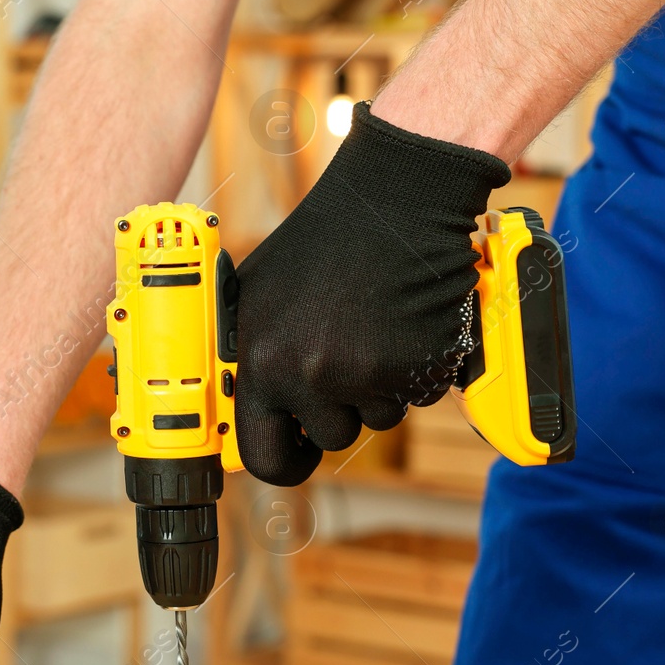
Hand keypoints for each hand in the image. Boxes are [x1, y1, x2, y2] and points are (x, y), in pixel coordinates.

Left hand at [234, 101, 510, 485]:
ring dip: (380, 386)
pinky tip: (401, 324)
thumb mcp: (259, 298)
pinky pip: (416, 395)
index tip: (299, 453)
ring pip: (377, 418)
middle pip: (330, 437)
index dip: (286, 460)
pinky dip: (415, 369)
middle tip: (347, 364)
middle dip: (341, 411)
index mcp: (260, 362)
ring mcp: (364, 374)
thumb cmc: (323, 246)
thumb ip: (253, 357)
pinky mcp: (415, 366)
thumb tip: (248, 415)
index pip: (264, 455)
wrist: (392, 204)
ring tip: (372, 327)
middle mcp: (307, 375)